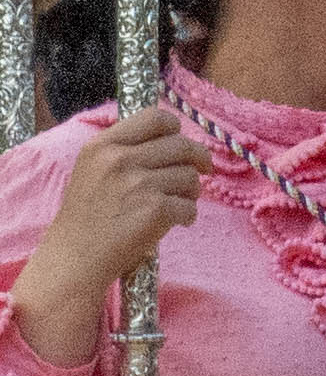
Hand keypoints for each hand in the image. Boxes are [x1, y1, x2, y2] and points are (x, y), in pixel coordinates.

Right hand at [10, 104, 203, 367]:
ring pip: (190, 177)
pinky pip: (190, 207)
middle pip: (182, 145)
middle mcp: (119, 160)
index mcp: (102, 145)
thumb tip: (175, 137)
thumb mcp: (94, 170)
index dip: (176, 129)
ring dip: (190, 192)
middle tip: (200, 172)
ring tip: (172, 205)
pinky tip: (171, 224)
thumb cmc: (88, 216)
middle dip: (197, 160)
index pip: (155, 117)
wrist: (75, 258)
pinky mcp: (155, 210)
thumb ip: (126, 150)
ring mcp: (138, 184)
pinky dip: (186, 217)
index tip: (181, 143)